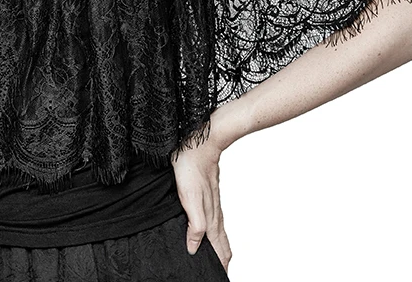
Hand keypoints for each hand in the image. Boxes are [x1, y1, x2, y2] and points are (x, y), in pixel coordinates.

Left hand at [170, 130, 231, 273]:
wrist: (199, 143)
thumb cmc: (192, 168)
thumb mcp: (189, 199)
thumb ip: (195, 225)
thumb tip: (193, 248)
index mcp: (211, 219)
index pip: (220, 251)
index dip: (220, 266)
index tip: (220, 277)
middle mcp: (215, 214)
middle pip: (222, 245)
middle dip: (222, 262)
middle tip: (220, 273)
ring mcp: (213, 205)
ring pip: (218, 234)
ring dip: (219, 249)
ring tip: (217, 260)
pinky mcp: (208, 196)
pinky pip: (213, 222)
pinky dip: (214, 235)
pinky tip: (207, 233)